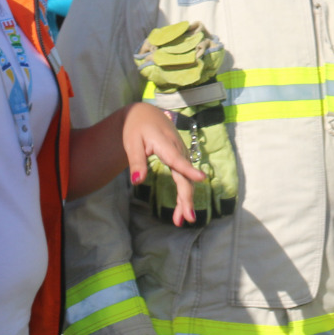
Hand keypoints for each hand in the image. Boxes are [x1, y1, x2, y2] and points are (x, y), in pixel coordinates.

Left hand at [121, 103, 205, 225]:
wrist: (145, 114)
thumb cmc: (136, 128)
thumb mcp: (131, 143)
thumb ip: (136, 162)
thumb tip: (137, 181)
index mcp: (165, 145)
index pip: (177, 159)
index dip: (189, 170)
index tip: (202, 179)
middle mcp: (178, 149)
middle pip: (185, 176)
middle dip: (187, 198)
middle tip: (188, 218)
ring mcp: (181, 154)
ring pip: (186, 179)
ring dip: (185, 200)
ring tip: (181, 220)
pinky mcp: (181, 158)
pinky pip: (185, 177)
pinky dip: (184, 193)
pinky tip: (181, 207)